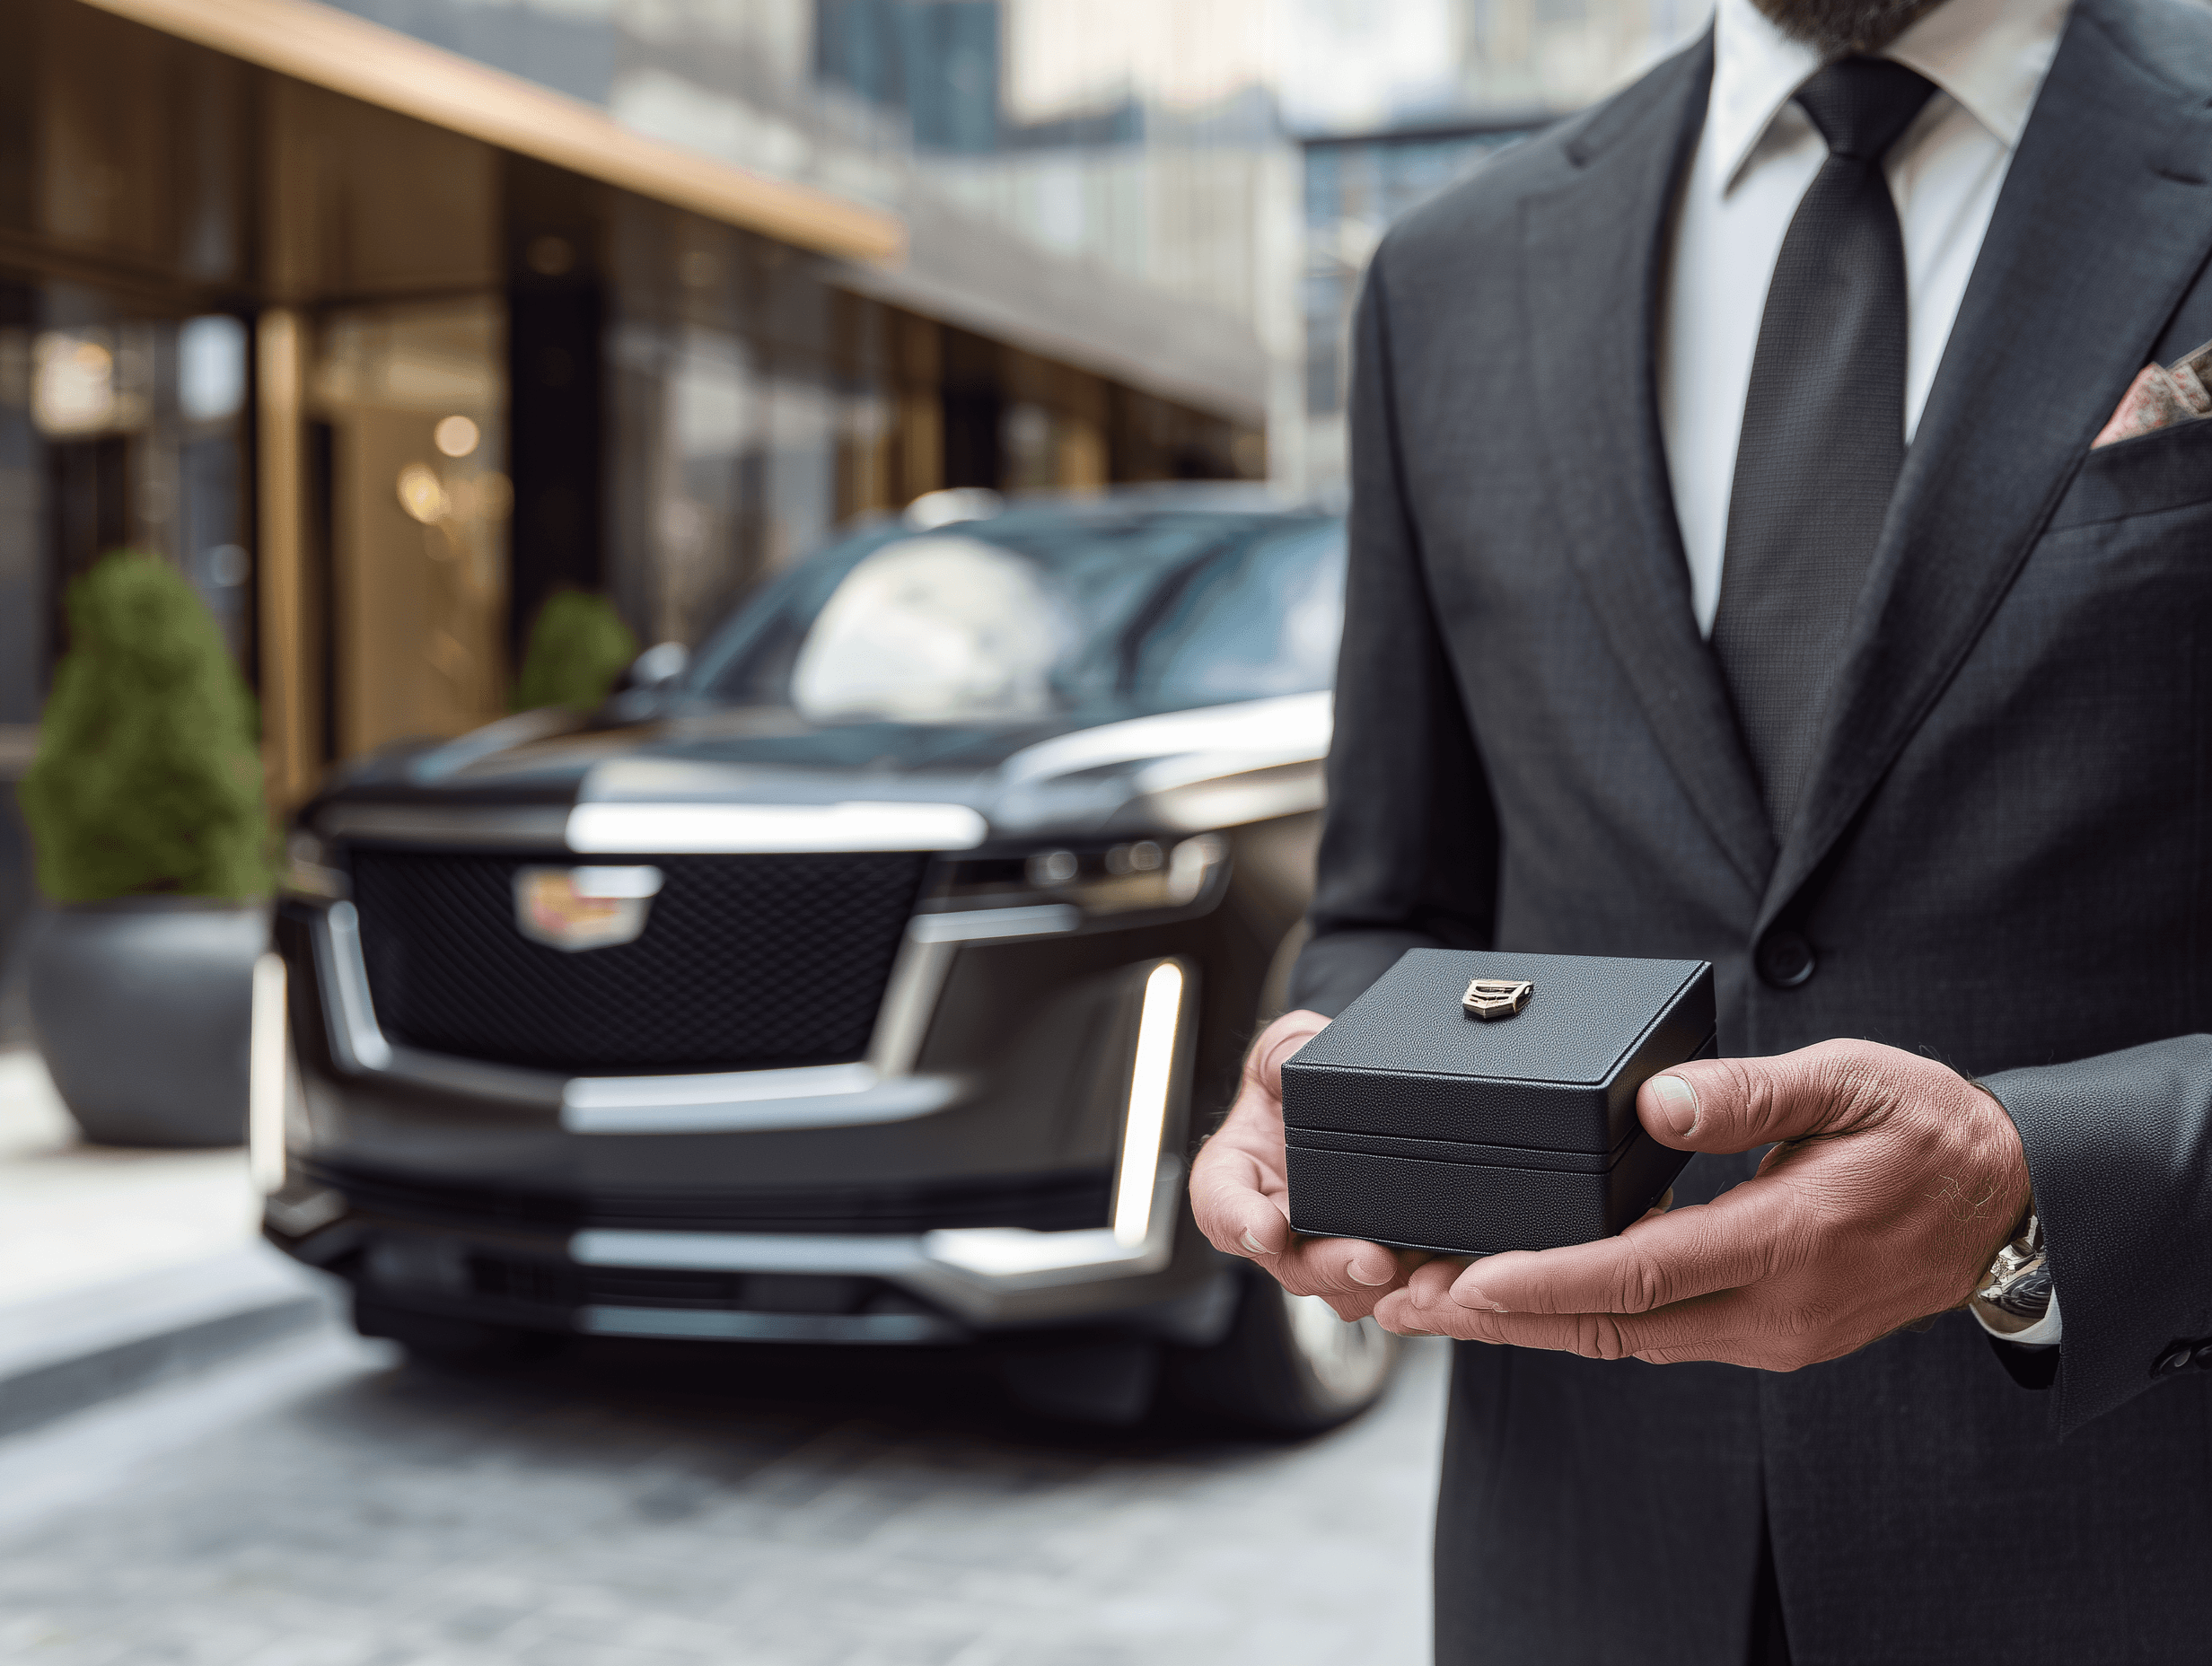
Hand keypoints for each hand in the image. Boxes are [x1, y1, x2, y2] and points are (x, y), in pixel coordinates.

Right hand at [1189, 1009, 1423, 1318]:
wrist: (1347, 1093)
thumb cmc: (1304, 1073)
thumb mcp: (1287, 1049)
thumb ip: (1286, 1055)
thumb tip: (1299, 1067)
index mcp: (1235, 1171)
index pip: (1219, 1202)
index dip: (1236, 1220)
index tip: (1265, 1227)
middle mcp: (1271, 1220)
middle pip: (1287, 1262)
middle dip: (1329, 1267)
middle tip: (1370, 1260)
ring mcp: (1318, 1248)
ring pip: (1338, 1289)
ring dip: (1374, 1285)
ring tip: (1413, 1268)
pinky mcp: (1369, 1259)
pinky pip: (1383, 1288)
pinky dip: (1409, 1286)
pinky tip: (1438, 1271)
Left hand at [1371, 1039, 2032, 1368]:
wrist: (2011, 1204)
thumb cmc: (1926, 1129)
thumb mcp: (1850, 1083)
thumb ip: (1751, 1094)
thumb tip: (1655, 1097)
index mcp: (1786, 1242)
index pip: (1639, 1274)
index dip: (1542, 1279)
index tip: (1461, 1280)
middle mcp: (1771, 1309)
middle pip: (1609, 1325)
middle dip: (1498, 1318)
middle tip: (1399, 1302)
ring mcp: (1770, 1334)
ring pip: (1623, 1339)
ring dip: (1526, 1325)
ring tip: (1430, 1303)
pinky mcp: (1767, 1336)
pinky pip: (1654, 1335)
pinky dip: (1578, 1320)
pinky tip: (1520, 1302)